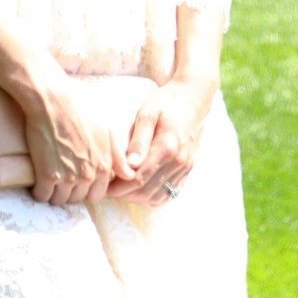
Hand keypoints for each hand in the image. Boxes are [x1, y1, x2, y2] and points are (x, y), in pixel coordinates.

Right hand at [24, 82, 131, 205]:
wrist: (52, 100)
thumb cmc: (80, 109)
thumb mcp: (106, 131)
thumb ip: (118, 157)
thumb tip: (130, 175)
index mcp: (104, 166)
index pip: (96, 195)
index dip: (86, 190)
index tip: (77, 182)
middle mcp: (88, 175)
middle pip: (77, 199)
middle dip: (70, 192)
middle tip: (61, 180)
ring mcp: (68, 177)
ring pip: (59, 200)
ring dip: (54, 193)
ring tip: (49, 182)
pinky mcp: (47, 175)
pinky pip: (43, 196)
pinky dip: (39, 191)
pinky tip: (38, 182)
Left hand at [106, 76, 216, 206]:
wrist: (193, 100)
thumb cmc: (166, 103)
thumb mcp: (147, 114)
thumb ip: (139, 140)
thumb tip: (131, 165)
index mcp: (167, 147)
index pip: (139, 178)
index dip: (119, 187)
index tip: (105, 187)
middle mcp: (178, 161)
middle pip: (146, 191)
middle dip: (125, 195)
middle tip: (109, 190)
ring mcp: (185, 167)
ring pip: (158, 196)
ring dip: (137, 198)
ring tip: (121, 190)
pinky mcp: (188, 169)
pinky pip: (170, 193)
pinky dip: (153, 196)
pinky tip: (140, 190)